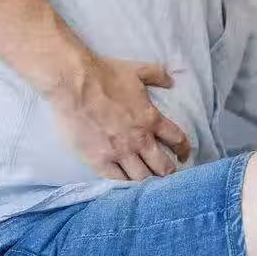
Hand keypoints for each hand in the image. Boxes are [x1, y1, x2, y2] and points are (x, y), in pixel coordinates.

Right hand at [51, 54, 190, 181]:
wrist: (74, 83)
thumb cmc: (105, 75)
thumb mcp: (137, 70)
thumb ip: (157, 75)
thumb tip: (171, 81)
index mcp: (150, 119)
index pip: (176, 139)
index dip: (183, 149)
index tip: (183, 155)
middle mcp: (139, 140)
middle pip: (162, 166)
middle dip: (167, 172)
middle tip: (166, 175)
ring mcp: (119, 152)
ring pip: (141, 178)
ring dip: (147, 181)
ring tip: (148, 184)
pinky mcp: (99, 160)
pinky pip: (117, 180)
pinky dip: (124, 184)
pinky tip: (126, 185)